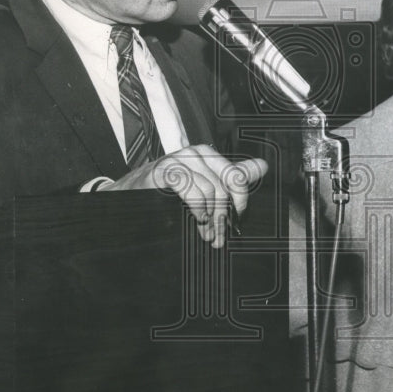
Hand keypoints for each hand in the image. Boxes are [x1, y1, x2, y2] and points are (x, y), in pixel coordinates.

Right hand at [101, 144, 267, 247]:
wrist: (129, 198)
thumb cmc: (168, 194)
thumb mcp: (204, 186)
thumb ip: (233, 176)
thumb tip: (263, 166)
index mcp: (208, 154)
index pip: (237, 176)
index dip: (240, 202)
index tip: (237, 222)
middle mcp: (195, 153)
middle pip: (225, 187)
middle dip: (225, 216)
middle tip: (220, 238)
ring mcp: (179, 159)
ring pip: (210, 192)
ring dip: (212, 220)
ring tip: (207, 236)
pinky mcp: (165, 171)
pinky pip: (192, 191)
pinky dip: (197, 210)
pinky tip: (196, 220)